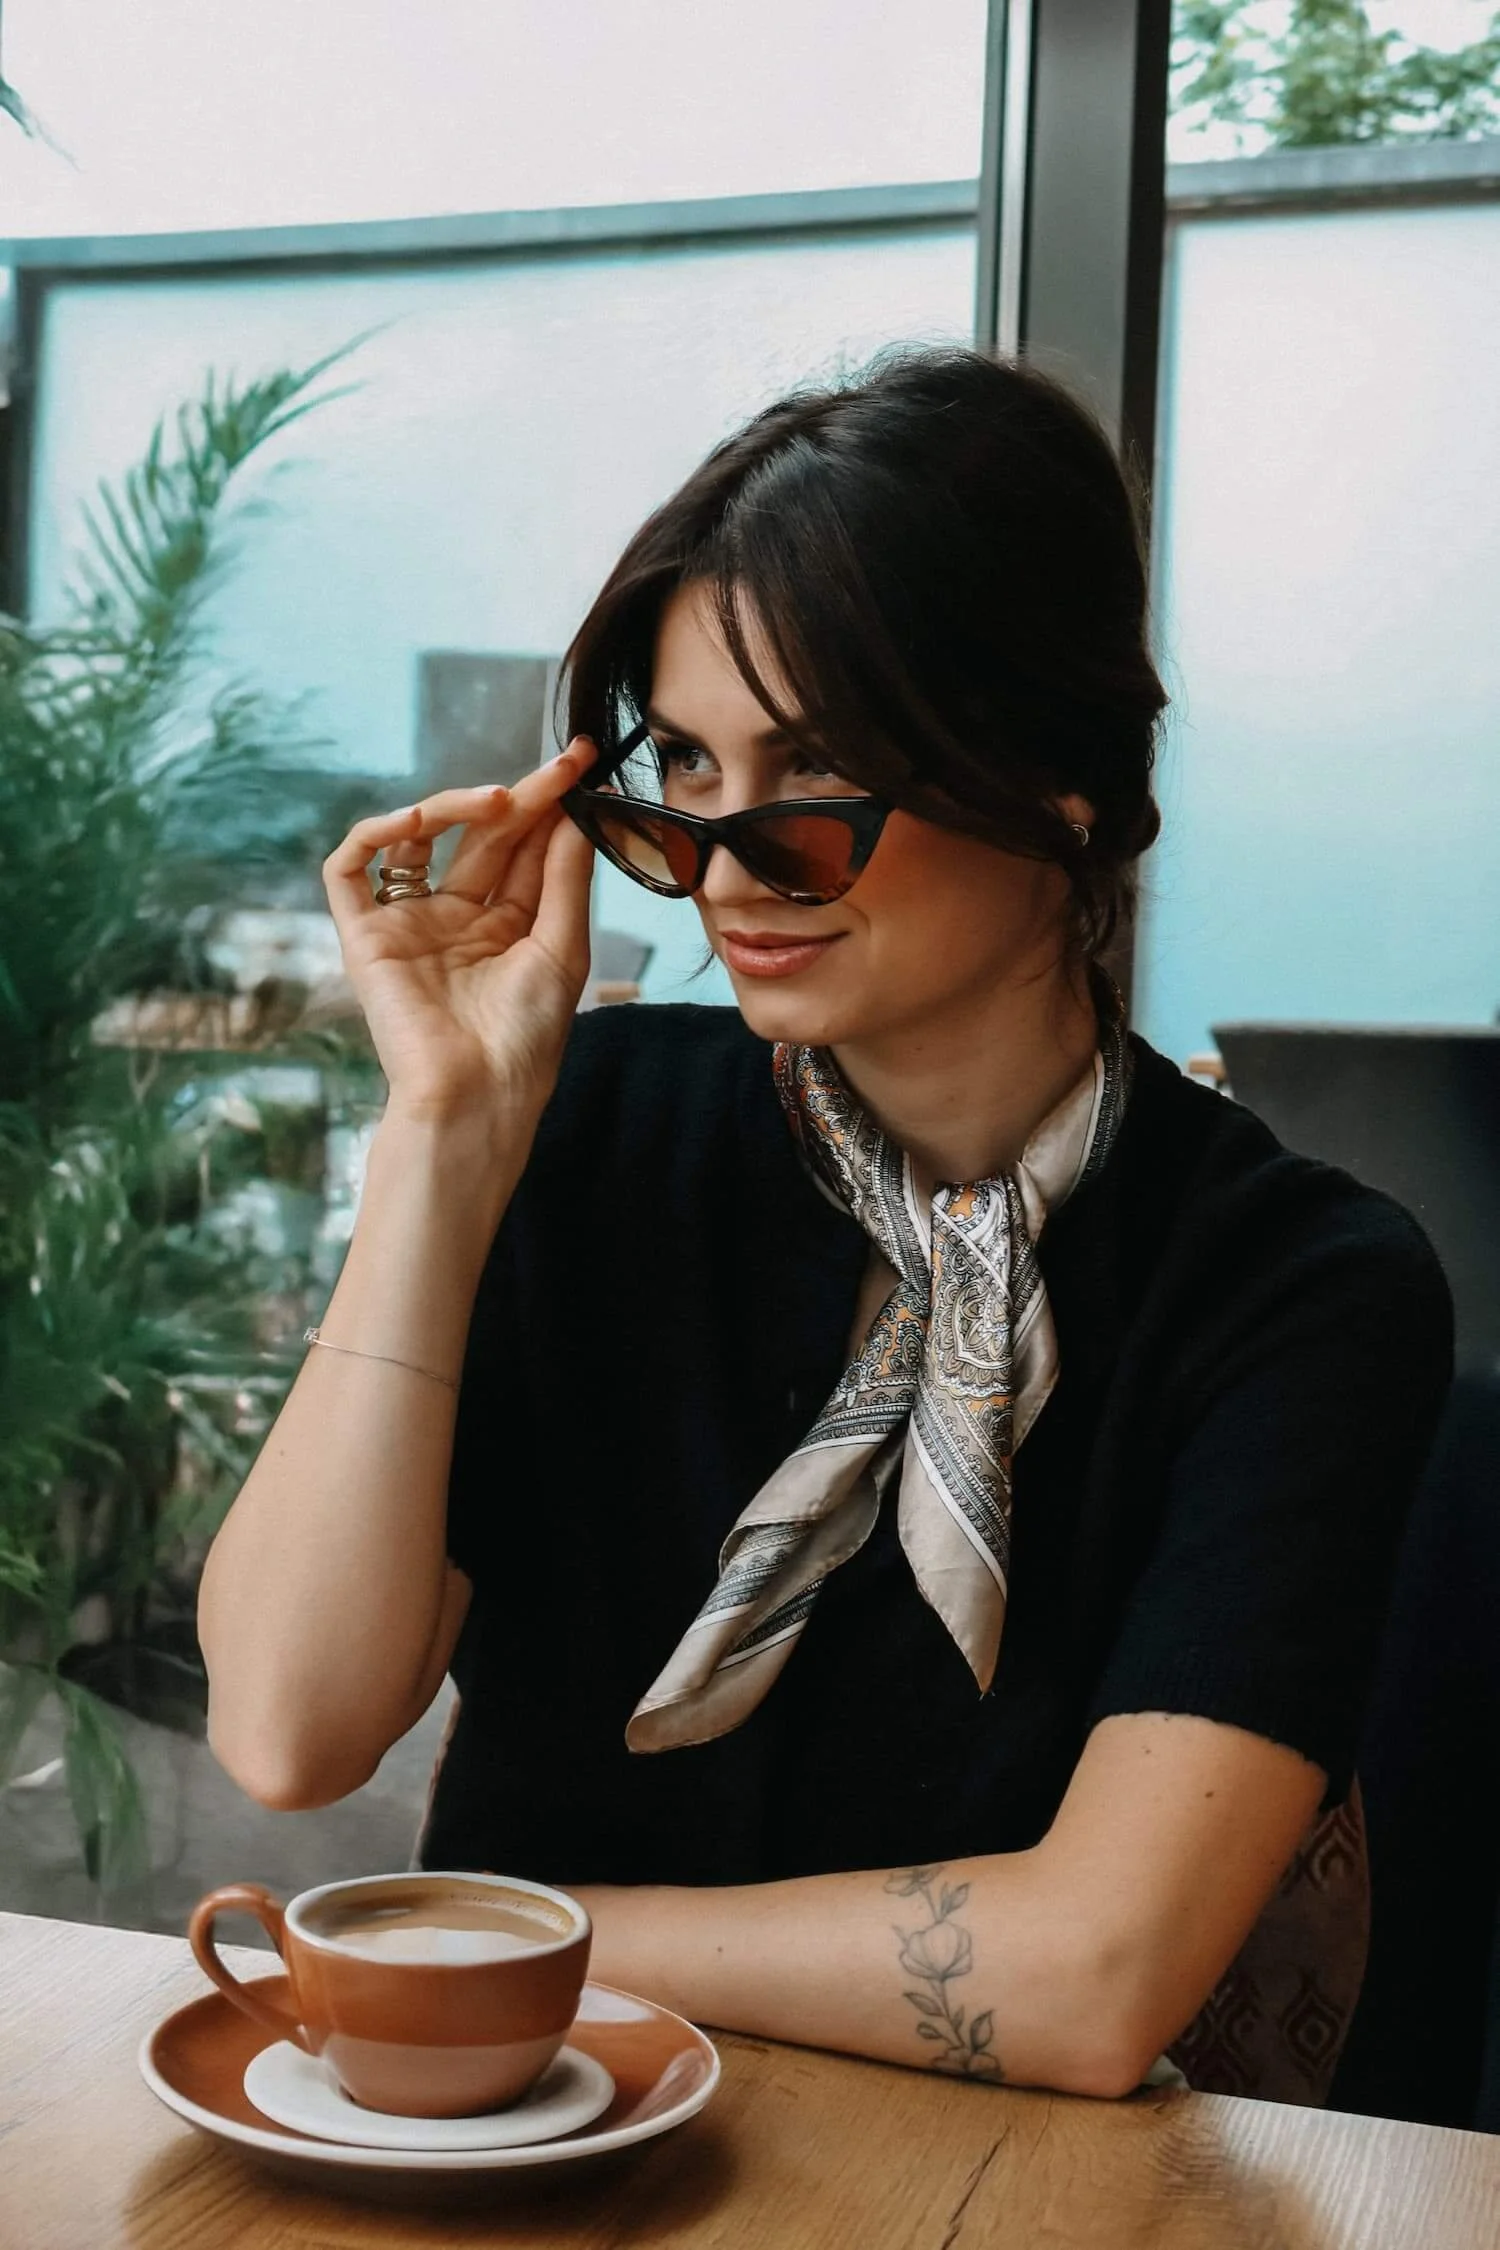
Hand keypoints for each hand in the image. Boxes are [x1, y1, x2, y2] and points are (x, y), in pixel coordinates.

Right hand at [321, 739, 598, 1126]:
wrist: (476, 1095)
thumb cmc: (525, 1039)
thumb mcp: (560, 949)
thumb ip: (563, 878)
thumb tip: (577, 812)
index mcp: (507, 928)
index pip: (524, 850)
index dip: (549, 806)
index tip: (582, 764)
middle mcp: (456, 920)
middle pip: (482, 838)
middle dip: (519, 797)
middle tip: (558, 767)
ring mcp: (409, 925)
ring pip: (420, 840)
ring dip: (455, 808)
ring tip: (497, 800)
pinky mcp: (365, 937)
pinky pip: (351, 871)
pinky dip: (376, 835)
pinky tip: (415, 821)